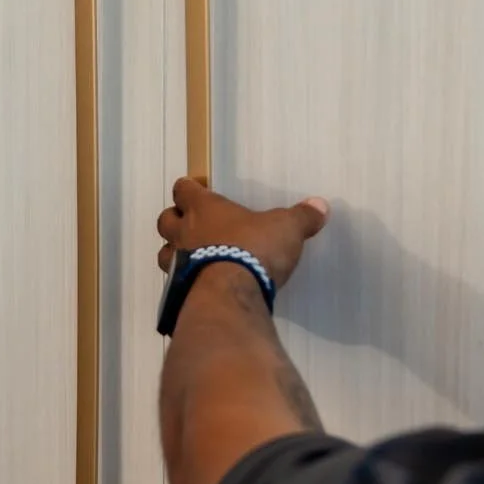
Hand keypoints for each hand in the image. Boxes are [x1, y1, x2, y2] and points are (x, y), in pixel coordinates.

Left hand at [155, 178, 330, 285]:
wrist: (230, 295)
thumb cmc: (253, 249)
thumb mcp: (286, 229)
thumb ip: (302, 217)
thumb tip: (320, 205)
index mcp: (205, 209)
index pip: (184, 189)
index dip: (189, 189)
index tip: (196, 190)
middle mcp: (184, 233)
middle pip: (166, 220)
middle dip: (175, 220)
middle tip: (191, 225)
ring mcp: (176, 264)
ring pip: (163, 252)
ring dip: (173, 253)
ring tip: (191, 259)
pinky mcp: (177, 291)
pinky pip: (173, 283)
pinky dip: (181, 283)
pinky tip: (196, 288)